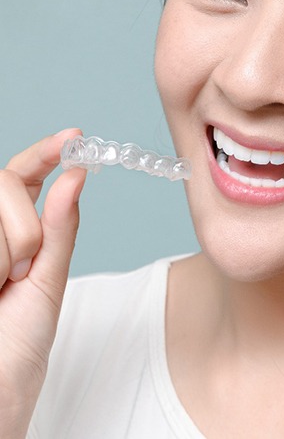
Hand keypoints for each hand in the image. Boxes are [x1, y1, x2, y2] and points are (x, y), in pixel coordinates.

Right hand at [0, 129, 86, 437]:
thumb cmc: (19, 346)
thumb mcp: (47, 282)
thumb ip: (59, 229)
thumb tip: (77, 176)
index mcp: (14, 235)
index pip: (23, 176)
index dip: (46, 151)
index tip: (74, 136)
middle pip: (7, 184)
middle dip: (25, 225)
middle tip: (21, 270)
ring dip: (7, 248)